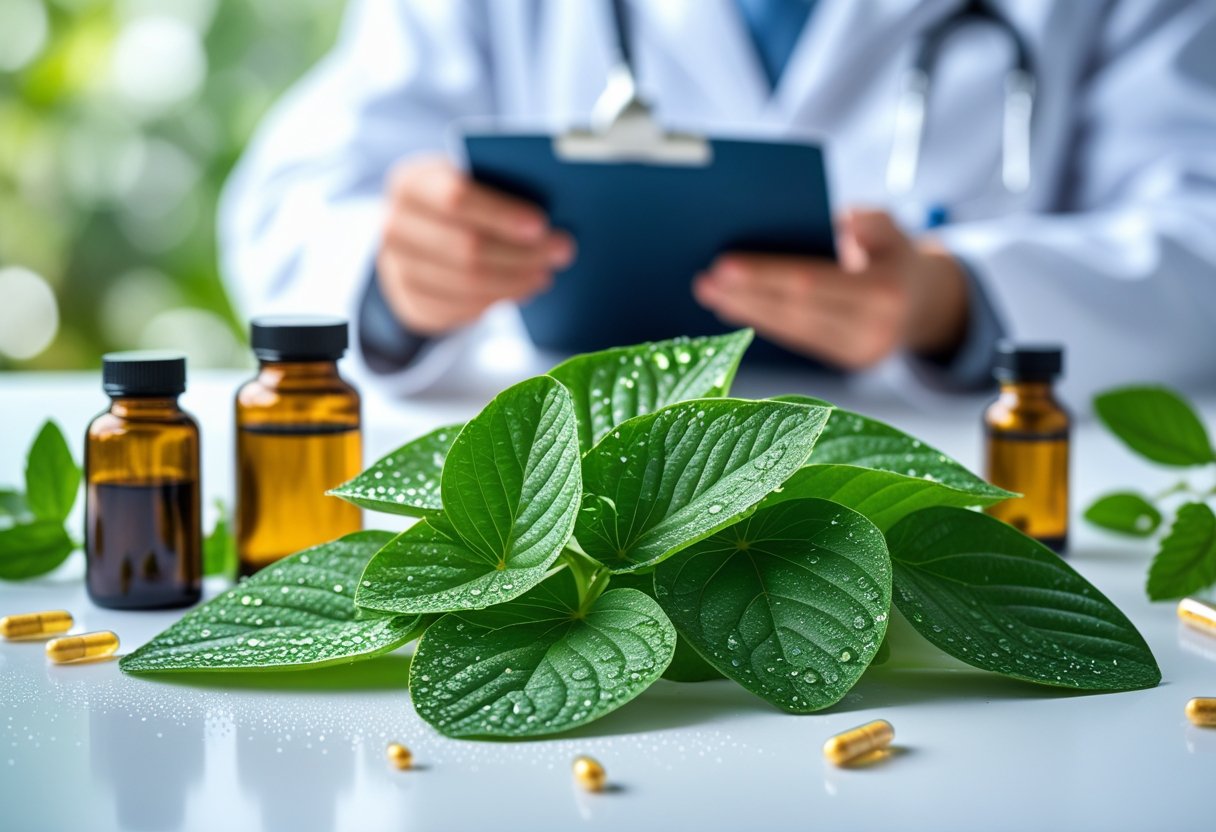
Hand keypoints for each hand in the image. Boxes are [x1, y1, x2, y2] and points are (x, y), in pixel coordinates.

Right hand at [376, 156, 574, 335]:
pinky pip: (460, 309)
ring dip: (515, 281)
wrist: (416, 231)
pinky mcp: (409, 302)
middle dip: (522, 253)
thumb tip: (548, 217)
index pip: (455, 198)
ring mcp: (396, 268)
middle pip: (466, 248)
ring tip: (545, 273)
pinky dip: (496, 301)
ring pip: (467, 284)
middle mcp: (395, 225)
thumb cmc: (459, 200)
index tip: (541, 225)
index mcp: (411, 183)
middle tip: (561, 252)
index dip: (501, 214)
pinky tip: (521, 290)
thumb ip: (500, 187)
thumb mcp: (471, 179)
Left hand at [692, 209, 968, 369]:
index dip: (765, 276)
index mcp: (885, 290)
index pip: (811, 282)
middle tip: (703, 280)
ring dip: (744, 311)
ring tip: (708, 292)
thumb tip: (831, 220)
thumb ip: (864, 220)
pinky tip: (733, 308)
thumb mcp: (890, 227)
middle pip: (794, 310)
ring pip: (791, 329)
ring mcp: (861, 352)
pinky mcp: (847, 362)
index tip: (724, 265)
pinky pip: (797, 340)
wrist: (928, 303)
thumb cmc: (895, 254)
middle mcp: (874, 328)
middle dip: (745, 296)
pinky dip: (763, 322)